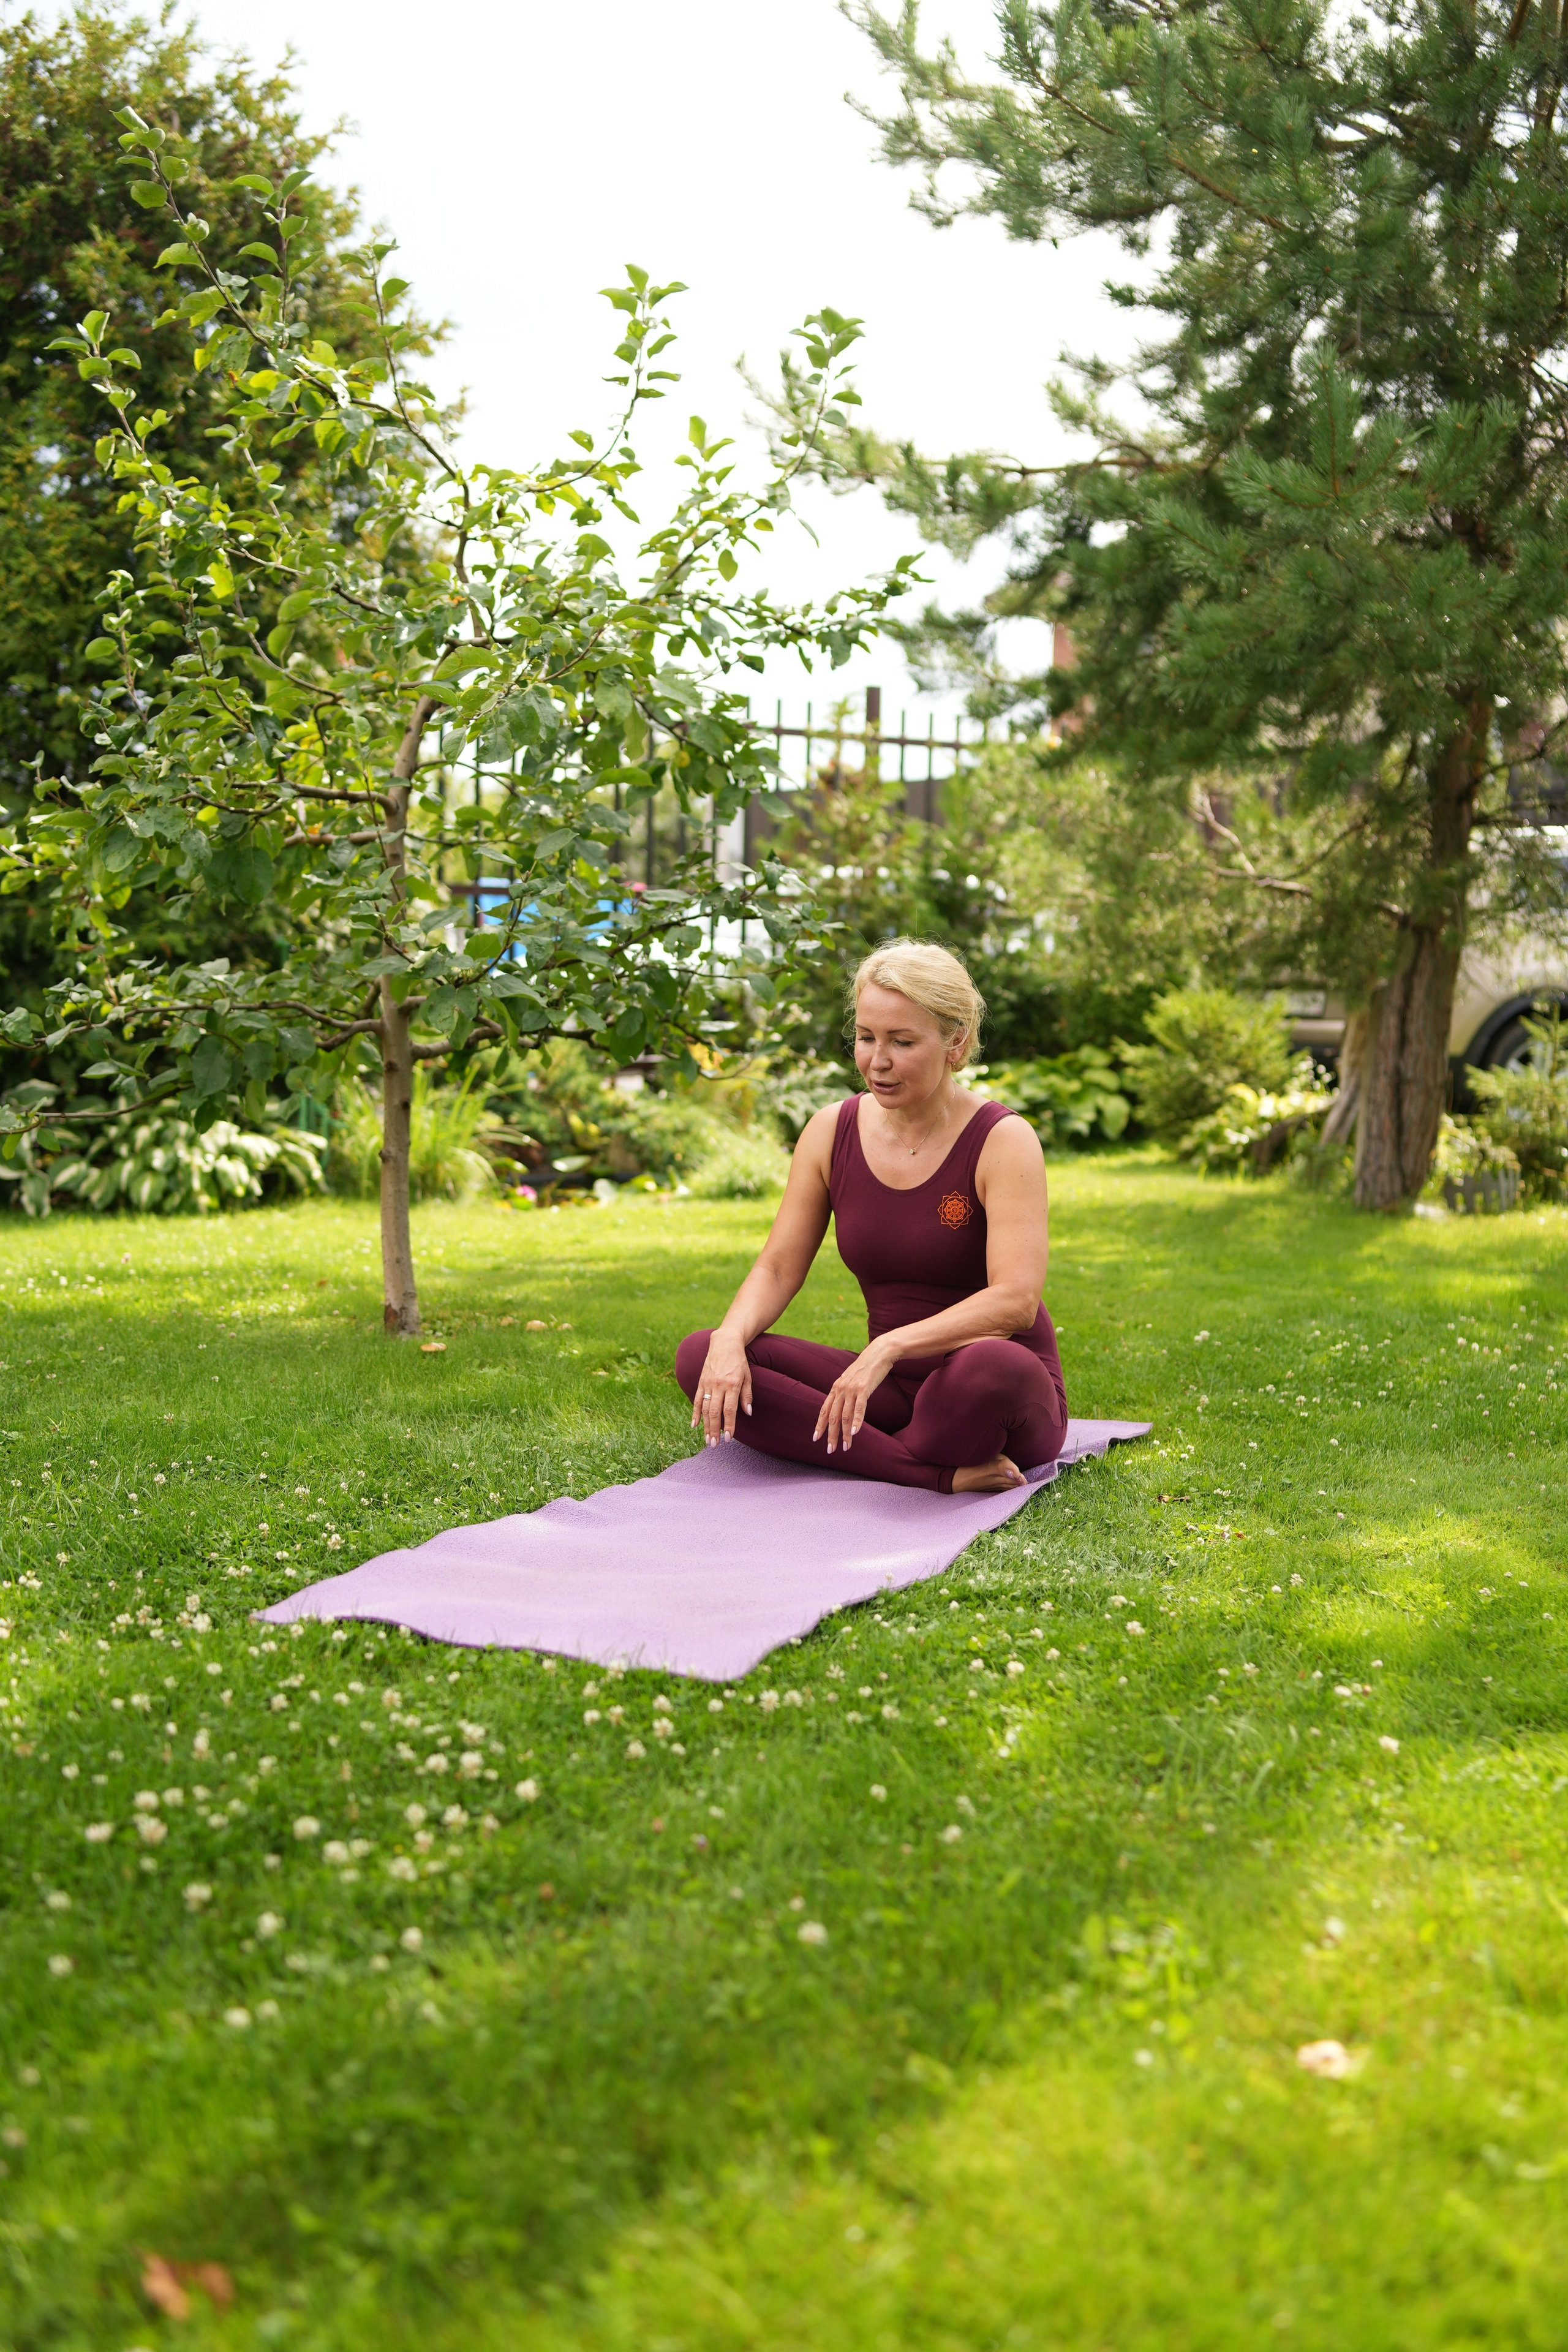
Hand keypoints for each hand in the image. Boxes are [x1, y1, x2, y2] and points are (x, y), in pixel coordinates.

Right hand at [691, 1329, 752, 1446]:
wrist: (724, 1343)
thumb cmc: (739, 1361)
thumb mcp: (748, 1377)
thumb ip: (747, 1396)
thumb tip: (748, 1413)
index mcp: (732, 1385)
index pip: (730, 1410)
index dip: (729, 1425)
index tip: (728, 1438)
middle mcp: (719, 1385)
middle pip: (715, 1412)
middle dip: (714, 1430)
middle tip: (714, 1445)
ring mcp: (708, 1384)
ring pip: (705, 1409)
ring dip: (705, 1426)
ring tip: (707, 1439)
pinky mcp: (701, 1382)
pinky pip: (697, 1400)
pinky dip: (695, 1413)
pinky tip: (694, 1425)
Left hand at [812, 1341, 895, 1455]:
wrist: (878, 1354)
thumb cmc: (865, 1369)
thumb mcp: (850, 1380)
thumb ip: (844, 1393)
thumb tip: (841, 1407)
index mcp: (836, 1388)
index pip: (824, 1410)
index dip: (819, 1425)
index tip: (815, 1438)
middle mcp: (840, 1389)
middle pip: (833, 1417)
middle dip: (831, 1435)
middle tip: (830, 1450)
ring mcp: (851, 1389)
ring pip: (845, 1416)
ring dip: (845, 1434)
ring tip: (846, 1447)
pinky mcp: (864, 1389)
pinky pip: (859, 1408)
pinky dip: (856, 1421)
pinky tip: (854, 1432)